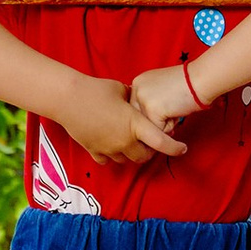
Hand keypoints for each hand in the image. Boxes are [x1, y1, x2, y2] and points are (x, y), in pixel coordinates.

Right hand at [54, 73, 181, 165]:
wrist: (67, 98)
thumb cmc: (95, 89)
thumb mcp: (120, 88)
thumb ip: (133, 98)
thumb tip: (138, 99)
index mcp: (134, 124)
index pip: (161, 142)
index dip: (175, 148)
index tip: (183, 149)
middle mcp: (124, 140)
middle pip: (144, 156)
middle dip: (149, 151)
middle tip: (149, 142)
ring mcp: (108, 148)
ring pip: (126, 160)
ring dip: (131, 154)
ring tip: (129, 142)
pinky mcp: (94, 151)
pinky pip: (108, 160)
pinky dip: (112, 155)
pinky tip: (111, 145)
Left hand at [129, 62, 203, 139]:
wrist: (201, 79)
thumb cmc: (188, 84)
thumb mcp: (162, 88)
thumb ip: (151, 100)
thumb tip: (146, 124)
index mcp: (138, 82)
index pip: (138, 110)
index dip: (155, 113)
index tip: (168, 102)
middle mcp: (136, 89)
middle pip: (142, 120)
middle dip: (158, 119)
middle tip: (172, 105)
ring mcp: (142, 99)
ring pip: (150, 127)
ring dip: (165, 123)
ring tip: (175, 107)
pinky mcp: (151, 110)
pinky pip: (159, 131)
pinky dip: (171, 126)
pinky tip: (177, 111)